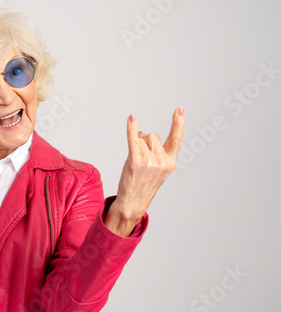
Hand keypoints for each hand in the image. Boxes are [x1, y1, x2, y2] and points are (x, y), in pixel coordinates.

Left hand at [105, 106, 184, 235]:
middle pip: (152, 136)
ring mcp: (149, 162)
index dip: (178, 123)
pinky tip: (132, 118)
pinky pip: (133, 141)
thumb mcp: (155, 168)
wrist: (133, 202)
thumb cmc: (143, 184)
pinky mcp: (135, 162)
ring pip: (141, 139)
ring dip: (136, 147)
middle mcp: (162, 161)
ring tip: (135, 164)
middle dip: (145, 143)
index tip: (179, 109)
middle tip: (142, 162)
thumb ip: (153, 149)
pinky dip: (131, 129)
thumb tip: (141, 134)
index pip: (176, 139)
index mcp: (170, 162)